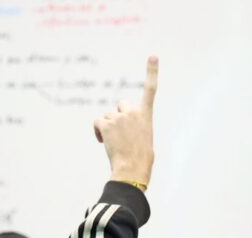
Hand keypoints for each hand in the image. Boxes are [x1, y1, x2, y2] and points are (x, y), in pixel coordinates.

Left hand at [94, 56, 157, 186]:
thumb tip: (124, 135)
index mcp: (146, 115)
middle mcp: (133, 112)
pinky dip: (98, 131)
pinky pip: (98, 122)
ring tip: (114, 142)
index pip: (151, 89)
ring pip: (108, 116)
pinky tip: (103, 141)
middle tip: (120, 133)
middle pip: (121, 105)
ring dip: (108, 127)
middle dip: (118, 116)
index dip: (152, 71)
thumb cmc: (140, 159)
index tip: (153, 56)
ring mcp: (119, 117)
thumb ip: (135, 127)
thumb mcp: (143, 139)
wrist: (133, 167)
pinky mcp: (107, 123)